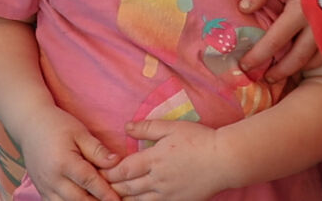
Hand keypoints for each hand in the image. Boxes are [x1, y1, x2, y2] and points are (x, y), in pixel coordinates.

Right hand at [23, 110, 122, 200]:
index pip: (88, 181)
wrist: (29, 125)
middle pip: (78, 199)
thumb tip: (116, 163)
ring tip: (98, 200)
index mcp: (63, 162)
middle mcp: (52, 179)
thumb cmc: (56, 125)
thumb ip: (97, 150)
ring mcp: (44, 187)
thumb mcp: (79, 132)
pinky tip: (84, 200)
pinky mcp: (41, 191)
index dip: (105, 192)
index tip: (118, 199)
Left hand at [109, 119, 230, 200]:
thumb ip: (148, 127)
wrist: (224, 160)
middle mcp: (157, 179)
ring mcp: (167, 194)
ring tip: (111, 197)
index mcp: (154, 158)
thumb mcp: (173, 127)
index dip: (108, 173)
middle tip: (98, 187)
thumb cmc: (199, 140)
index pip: (123, 170)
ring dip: (122, 199)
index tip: (97, 172)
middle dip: (110, 188)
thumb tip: (126, 127)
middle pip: (126, 188)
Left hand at [238, 0, 321, 82]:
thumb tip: (243, 7)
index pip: (274, 41)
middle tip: (266, 78)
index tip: (245, 66)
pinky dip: (319, 60)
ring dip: (298, 69)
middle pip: (296, 58)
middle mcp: (318, 24)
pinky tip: (311, 60)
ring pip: (315, 59)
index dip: (258, 56)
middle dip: (279, 71)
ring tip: (286, 73)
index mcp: (300, 9)